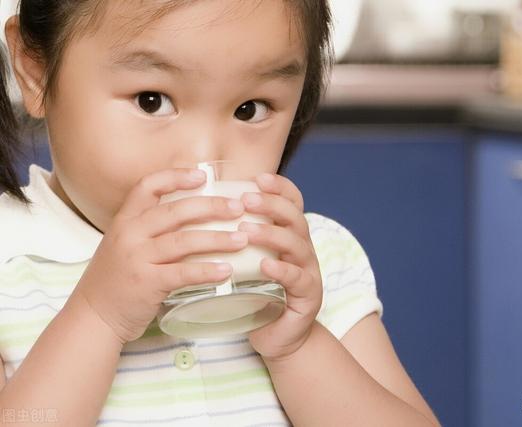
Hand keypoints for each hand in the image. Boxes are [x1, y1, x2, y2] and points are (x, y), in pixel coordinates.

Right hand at [71, 168, 249, 343]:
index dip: (175, 177)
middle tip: (239, 208)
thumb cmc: (117, 280)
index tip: (202, 176)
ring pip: (183, 241)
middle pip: (175, 211)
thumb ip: (151, 230)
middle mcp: (129, 234)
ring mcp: (136, 258)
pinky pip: (182, 273)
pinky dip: (207, 271)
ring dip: (217, 238)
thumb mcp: (126, 245)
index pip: (147, 186)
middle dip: (211, 206)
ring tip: (242, 239)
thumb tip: (195, 216)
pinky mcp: (146, 283)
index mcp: (125, 220)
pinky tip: (226, 270)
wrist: (93, 317)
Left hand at [238, 173, 322, 361]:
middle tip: (246, 200)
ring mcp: (308, 271)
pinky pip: (297, 279)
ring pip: (296, 244)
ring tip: (247, 231)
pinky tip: (265, 267)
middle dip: (271, 204)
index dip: (279, 187)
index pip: (292, 202)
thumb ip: (238, 238)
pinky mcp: (308, 295)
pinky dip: (282, 270)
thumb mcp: (249, 261)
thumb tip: (202, 212)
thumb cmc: (258, 295)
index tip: (257, 178)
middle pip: (294, 217)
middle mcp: (303, 248)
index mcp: (290, 235)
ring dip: (271, 234)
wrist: (278, 336)